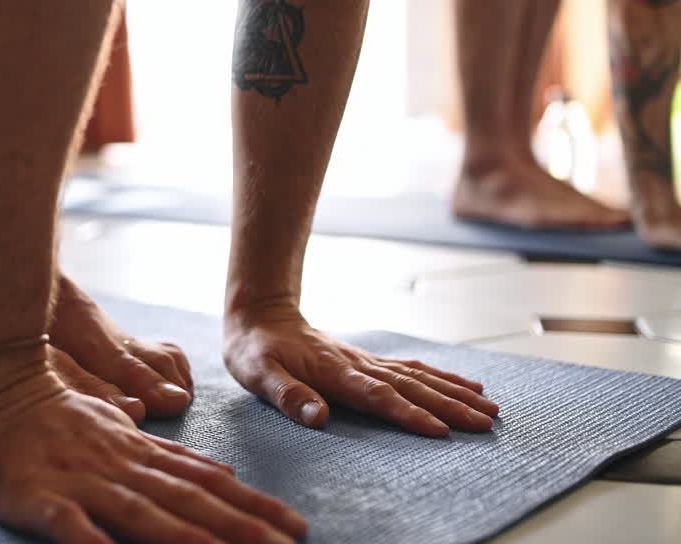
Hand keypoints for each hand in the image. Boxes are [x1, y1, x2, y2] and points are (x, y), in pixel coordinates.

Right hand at [0, 351, 306, 543]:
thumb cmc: (49, 411)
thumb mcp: (118, 427)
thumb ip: (165, 454)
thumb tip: (220, 470)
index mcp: (138, 451)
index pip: (206, 481)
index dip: (252, 505)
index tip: (296, 527)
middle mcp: (119, 465)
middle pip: (187, 500)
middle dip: (240, 528)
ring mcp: (79, 480)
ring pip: (142, 512)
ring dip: (188, 540)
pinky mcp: (35, 496)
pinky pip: (66, 524)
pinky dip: (91, 540)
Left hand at [223, 302, 498, 436]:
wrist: (260, 316)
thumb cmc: (254, 350)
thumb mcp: (257, 373)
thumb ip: (287, 395)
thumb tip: (318, 418)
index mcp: (333, 372)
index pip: (377, 395)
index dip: (408, 413)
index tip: (440, 430)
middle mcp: (357, 365)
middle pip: (410, 386)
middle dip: (449, 405)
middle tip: (485, 423)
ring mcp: (366, 361)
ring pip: (418, 377)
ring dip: (454, 392)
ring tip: (490, 408)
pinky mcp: (368, 361)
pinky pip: (413, 369)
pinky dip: (442, 377)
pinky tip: (467, 385)